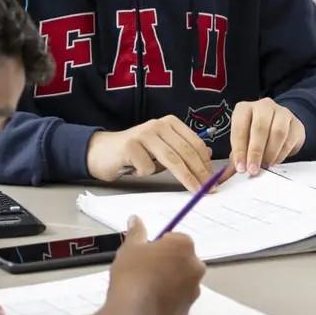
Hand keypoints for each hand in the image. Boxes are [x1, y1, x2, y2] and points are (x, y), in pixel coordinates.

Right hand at [88, 117, 213, 188]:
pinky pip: (148, 168)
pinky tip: (136, 170)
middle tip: (207, 189)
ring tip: (193, 190)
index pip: (194, 142)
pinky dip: (146, 175)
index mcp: (169, 123)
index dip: (205, 162)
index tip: (212, 180)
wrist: (103, 152)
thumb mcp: (162, 150)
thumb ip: (181, 151)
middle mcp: (158, 124)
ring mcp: (143, 133)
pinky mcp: (130, 145)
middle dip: (199, 172)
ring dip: (186, 178)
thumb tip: (208, 156)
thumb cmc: (136, 154)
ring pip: (171, 159)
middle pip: (185, 151)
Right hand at [106, 217, 204, 314]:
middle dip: (168, 263)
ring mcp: (193, 291)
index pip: (176, 239)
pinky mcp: (187, 311)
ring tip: (146, 287)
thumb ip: (136, 232)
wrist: (132, 313)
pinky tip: (150, 301)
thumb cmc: (132, 275)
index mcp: (184, 246)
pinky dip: (168, 299)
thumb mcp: (130, 248)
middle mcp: (195, 267)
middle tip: (146, 269)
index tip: (147, 253)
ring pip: (182, 281)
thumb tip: (135, 220)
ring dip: (170, 281)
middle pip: (183, 260)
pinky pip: (178, 300)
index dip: (160, 245)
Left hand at [228, 97, 305, 175]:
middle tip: (253, 169)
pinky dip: (281, 153)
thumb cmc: (255, 135)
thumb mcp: (243, 143)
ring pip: (277, 132)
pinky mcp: (295, 123)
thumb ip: (235, 158)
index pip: (240, 127)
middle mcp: (263, 106)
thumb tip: (225, 177)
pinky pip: (290, 138)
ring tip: (265, 166)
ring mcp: (281, 112)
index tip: (241, 167)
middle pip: (260, 127)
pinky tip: (275, 161)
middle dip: (256, 152)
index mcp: (244, 109)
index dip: (239, 149)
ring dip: (270, 153)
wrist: (280, 126)